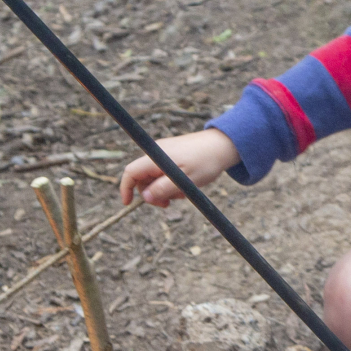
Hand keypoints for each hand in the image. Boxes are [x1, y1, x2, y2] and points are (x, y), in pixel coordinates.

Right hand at [118, 128, 240, 208]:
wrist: (223, 145)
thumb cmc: (205, 162)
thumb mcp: (185, 180)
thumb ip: (163, 190)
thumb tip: (145, 198)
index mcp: (156, 157)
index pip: (131, 172)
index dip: (126, 188)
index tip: (128, 203)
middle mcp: (157, 153)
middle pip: (142, 177)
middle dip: (151, 193)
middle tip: (167, 204)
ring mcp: (164, 153)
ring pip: (154, 176)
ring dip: (163, 190)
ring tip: (182, 194)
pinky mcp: (173, 154)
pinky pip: (164, 172)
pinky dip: (170, 182)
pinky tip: (186, 185)